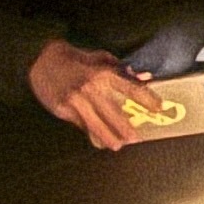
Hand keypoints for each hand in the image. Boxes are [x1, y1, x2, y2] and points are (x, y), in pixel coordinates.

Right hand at [28, 36, 157, 150]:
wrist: (45, 61)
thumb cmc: (78, 59)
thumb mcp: (103, 58)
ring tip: (119, 145)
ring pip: (96, 124)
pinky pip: (81, 125)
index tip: (158, 108)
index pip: (132, 89)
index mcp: (105, 73)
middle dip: (126, 127)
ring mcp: (76, 101)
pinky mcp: (63, 110)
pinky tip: (98, 141)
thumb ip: (123, 70)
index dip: (147, 99)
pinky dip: (91, 134)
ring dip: (108, 136)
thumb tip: (144, 77)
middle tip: (136, 138)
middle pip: (114, 112)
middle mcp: (91, 88)